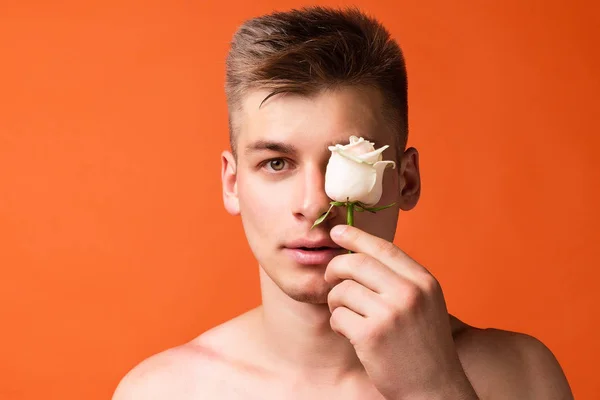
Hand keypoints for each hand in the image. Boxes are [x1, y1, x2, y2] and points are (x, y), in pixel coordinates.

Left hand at [325, 224, 478, 399]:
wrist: (434, 388)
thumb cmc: (424, 344)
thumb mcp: (425, 302)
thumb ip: (400, 277)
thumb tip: (361, 252)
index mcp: (423, 281)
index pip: (383, 247)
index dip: (356, 236)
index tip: (337, 231)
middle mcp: (409, 293)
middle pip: (355, 263)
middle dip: (335, 269)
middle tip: (330, 279)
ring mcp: (390, 314)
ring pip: (342, 290)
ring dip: (336, 302)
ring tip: (346, 315)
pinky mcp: (371, 336)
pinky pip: (338, 316)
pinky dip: (337, 323)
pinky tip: (349, 333)